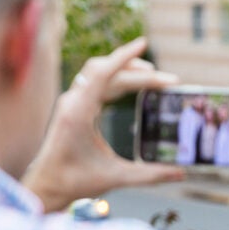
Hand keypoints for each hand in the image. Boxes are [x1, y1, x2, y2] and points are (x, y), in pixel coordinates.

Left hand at [23, 37, 184, 211]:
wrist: (46, 185)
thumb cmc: (75, 181)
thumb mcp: (116, 178)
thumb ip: (150, 175)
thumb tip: (181, 174)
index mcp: (79, 113)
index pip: (103, 73)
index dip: (124, 57)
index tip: (143, 44)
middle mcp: (73, 102)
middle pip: (108, 72)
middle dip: (140, 72)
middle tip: (170, 81)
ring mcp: (72, 102)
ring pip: (101, 74)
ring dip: (128, 72)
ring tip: (155, 78)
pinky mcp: (74, 107)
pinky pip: (96, 82)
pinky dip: (117, 79)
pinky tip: (134, 86)